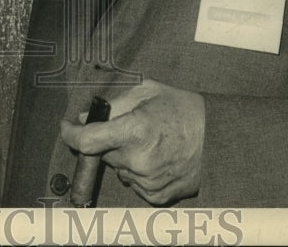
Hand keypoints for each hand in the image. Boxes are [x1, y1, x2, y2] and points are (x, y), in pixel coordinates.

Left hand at [59, 79, 204, 205]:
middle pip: (104, 152)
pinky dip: (138, 172)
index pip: (87, 140)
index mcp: (134, 130)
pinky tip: (157, 158)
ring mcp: (147, 181)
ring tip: (151, 142)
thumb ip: (114, 104)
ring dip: (125, 156)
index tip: (67, 127)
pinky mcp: (156, 196)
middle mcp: (137, 160)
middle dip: (110, 140)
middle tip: (132, 128)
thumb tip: (85, 118)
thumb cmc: (184, 110)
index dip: (70, 134)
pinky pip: (133, 183)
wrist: (220, 139)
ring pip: (119, 168)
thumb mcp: (148, 92)